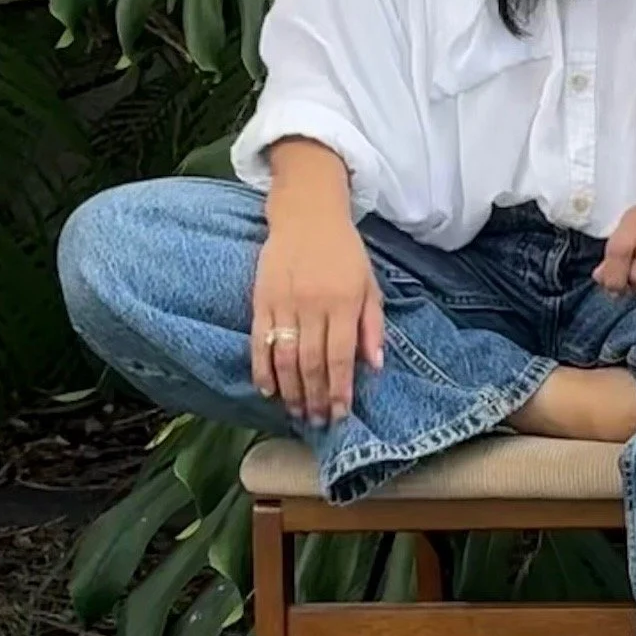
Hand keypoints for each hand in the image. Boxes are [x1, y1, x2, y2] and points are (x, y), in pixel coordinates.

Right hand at [252, 201, 382, 426]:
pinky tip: (268, 390)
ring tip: (296, 413)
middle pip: (312, 363)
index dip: (340, 389)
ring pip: (285, 358)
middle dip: (316, 397)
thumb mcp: (370, 284)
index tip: (341, 413)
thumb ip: (373, 325)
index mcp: (345, 303)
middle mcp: (314, 306)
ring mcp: (284, 304)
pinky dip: (262, 369)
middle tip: (318, 421)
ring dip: (291, 391)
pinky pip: (259, 342)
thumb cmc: (345, 252)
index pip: (341, 356)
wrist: (307, 214)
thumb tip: (375, 365)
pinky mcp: (261, 300)